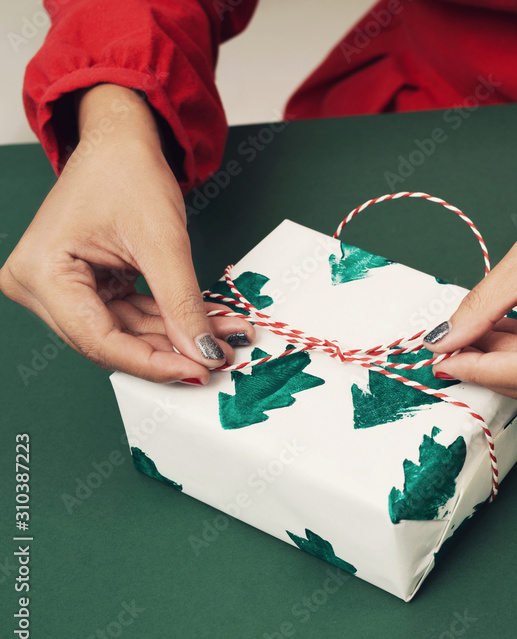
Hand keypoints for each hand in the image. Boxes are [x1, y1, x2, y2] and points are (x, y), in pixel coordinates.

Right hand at [0, 84, 253, 383]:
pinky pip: (127, 315)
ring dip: (176, 335)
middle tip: (220, 356)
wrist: (122, 139)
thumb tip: (202, 352)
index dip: (153, 361)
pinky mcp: (83, 285)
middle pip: (111, 340)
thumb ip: (182, 304)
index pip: (99, 339)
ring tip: (225, 335)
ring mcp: (59, 287)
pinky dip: (167, 319)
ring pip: (124, 331)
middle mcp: (39, 285)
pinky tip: (205, 322)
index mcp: (42, 272)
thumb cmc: (127, 171)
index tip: (199, 370)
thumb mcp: (163, 242)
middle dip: (171, 348)